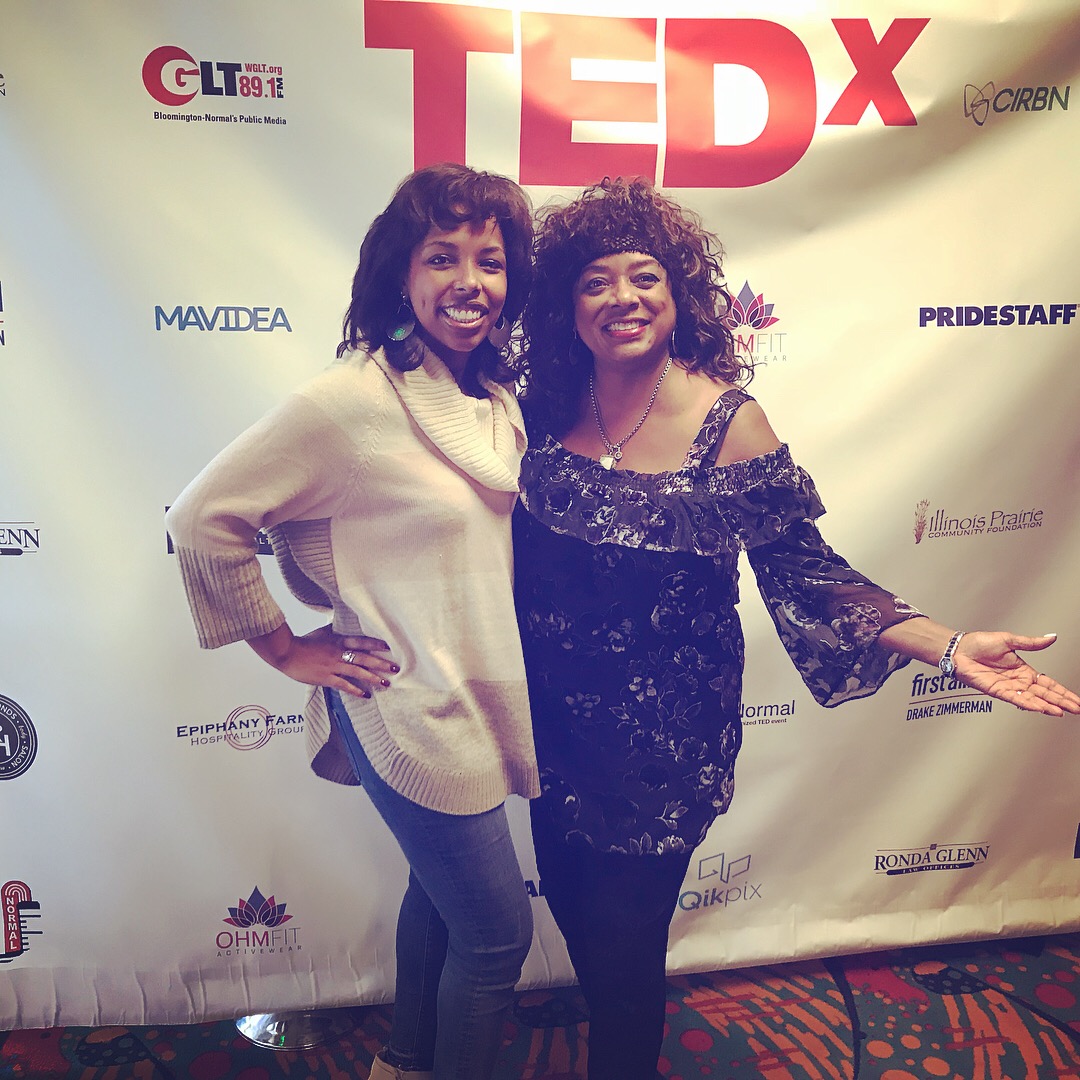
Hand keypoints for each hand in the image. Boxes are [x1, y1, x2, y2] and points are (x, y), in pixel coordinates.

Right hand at [248, 622, 397, 698]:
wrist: (286, 652)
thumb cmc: (303, 641)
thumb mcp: (322, 632)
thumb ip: (334, 630)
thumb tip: (341, 623)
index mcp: (338, 640)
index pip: (362, 641)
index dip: (376, 644)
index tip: (389, 648)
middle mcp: (339, 653)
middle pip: (364, 658)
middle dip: (381, 664)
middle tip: (395, 668)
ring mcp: (333, 666)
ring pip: (357, 672)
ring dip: (373, 678)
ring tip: (386, 683)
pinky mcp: (326, 678)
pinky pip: (344, 685)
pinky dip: (356, 690)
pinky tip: (366, 695)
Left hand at [952, 632, 1079, 716]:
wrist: (959, 649)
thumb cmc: (979, 644)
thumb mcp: (1009, 640)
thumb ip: (1031, 643)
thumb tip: (1052, 637)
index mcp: (1023, 670)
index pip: (1048, 683)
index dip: (1062, 692)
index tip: (1076, 700)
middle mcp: (1018, 681)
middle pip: (1044, 693)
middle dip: (1061, 701)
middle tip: (1077, 709)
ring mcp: (1008, 687)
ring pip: (1032, 698)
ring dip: (1047, 705)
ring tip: (1061, 712)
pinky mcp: (996, 691)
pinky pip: (1015, 698)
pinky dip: (1028, 703)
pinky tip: (1040, 708)